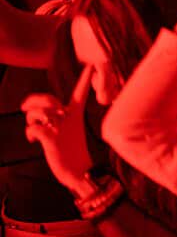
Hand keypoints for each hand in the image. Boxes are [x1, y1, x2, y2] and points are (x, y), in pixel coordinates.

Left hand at [23, 66, 93, 191]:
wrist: (79, 171)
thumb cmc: (71, 151)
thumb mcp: (67, 130)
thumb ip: (55, 118)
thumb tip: (38, 113)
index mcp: (75, 113)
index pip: (80, 91)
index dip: (85, 78)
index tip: (91, 65)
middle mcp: (68, 118)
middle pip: (45, 100)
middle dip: (32, 101)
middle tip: (25, 107)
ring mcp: (60, 128)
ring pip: (35, 114)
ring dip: (30, 121)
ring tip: (34, 130)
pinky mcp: (52, 140)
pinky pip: (33, 128)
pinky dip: (30, 134)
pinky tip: (34, 141)